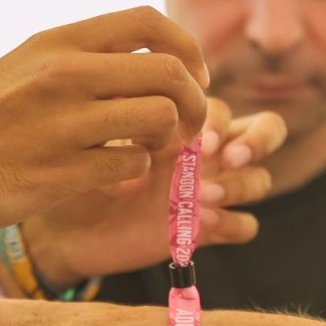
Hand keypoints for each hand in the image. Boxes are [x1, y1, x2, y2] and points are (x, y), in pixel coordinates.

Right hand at [0, 8, 208, 244]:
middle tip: (185, 126)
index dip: (186, 48)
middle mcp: (63, 74)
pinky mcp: (60, 174)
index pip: (148, 21)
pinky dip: (133, 174)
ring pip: (160, 119)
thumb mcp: (19, 71)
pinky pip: (132, 167)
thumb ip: (75, 62)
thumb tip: (141, 63)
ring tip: (146, 151)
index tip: (191, 76)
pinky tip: (109, 177)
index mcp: (54, 43)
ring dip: (167, 141)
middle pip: (169, 72)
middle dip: (194, 101)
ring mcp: (62, 124)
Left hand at [21, 97, 287, 285]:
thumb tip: (144, 95)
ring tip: (202, 197)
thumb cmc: (72, 168)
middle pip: (265, 130)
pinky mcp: (205, 230)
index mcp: (180, 121)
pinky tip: (203, 223)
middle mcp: (203, 152)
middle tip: (222, 156)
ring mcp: (208, 189)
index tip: (191, 132)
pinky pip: (246, 225)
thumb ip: (122, 109)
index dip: (215, 115)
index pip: (222, 104)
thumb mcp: (94, 132)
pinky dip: (232, 222)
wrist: (60, 226)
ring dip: (240, 183)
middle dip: (256, 140)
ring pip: (261, 178)